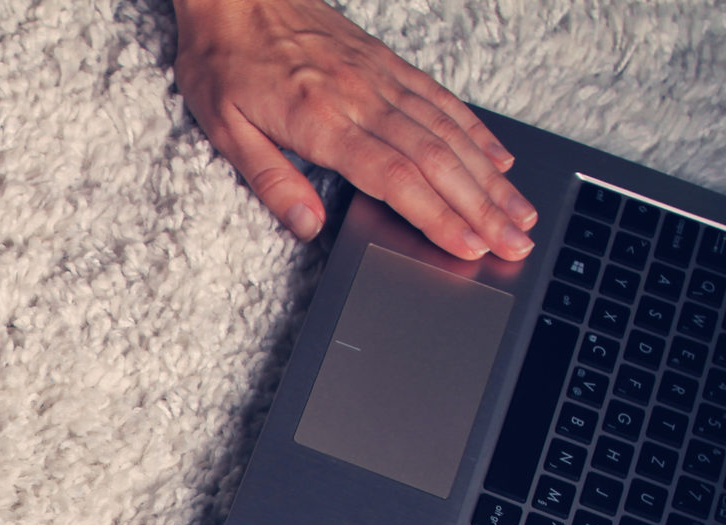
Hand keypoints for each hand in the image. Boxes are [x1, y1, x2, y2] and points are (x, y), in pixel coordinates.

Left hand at [171, 0, 535, 260]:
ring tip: (519, 212)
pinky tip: (497, 158)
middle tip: (515, 243)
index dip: (438, 216)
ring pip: (449, 132)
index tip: (470, 246)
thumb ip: (270, 181)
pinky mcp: (386, 63)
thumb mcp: (225, 128)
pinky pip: (441, 99)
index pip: (396, 177)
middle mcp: (363, 97)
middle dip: (481, 208)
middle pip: (437, 161)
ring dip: (489, 177)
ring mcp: (381, 77)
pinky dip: (475, 132)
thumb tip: (307, 226)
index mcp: (323, 120)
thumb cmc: (224, 58)